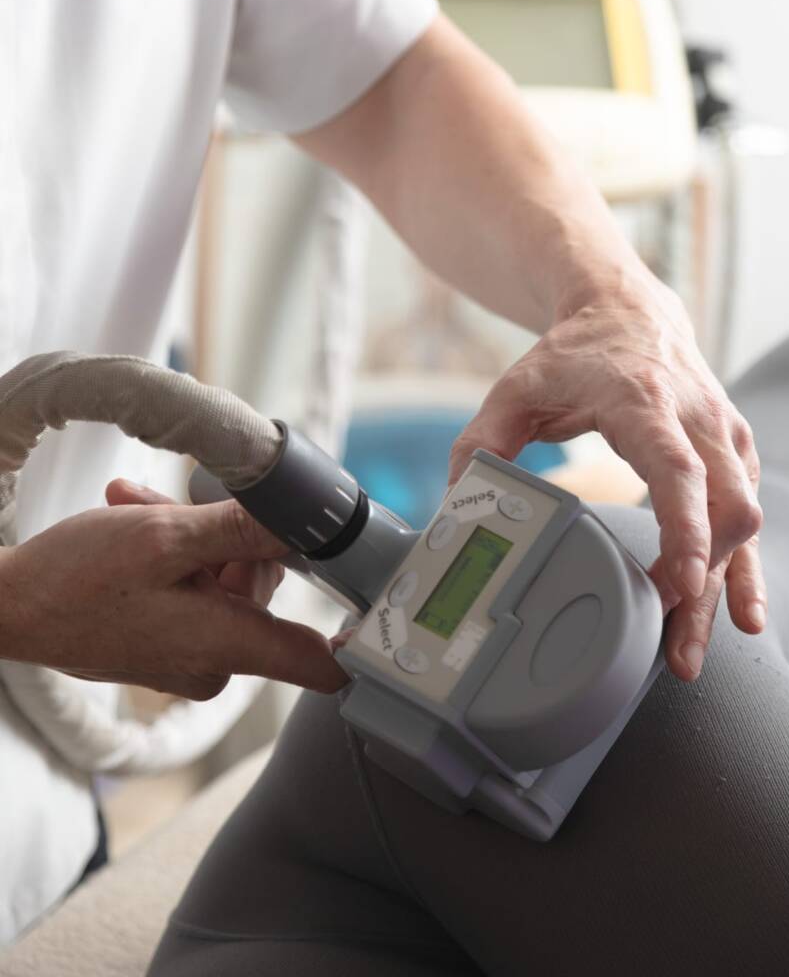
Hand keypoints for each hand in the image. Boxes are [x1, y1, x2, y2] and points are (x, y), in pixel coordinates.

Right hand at [0, 478, 346, 697]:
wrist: (2, 610)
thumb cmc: (73, 580)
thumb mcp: (166, 539)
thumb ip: (243, 531)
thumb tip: (308, 525)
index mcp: (228, 644)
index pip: (324, 663)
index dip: (357, 633)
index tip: (370, 589)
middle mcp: (215, 661)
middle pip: (263, 590)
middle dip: (229, 538)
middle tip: (181, 505)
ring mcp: (188, 656)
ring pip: (221, 580)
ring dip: (191, 538)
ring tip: (139, 507)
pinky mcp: (164, 646)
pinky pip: (191, 592)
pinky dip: (173, 557)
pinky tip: (133, 520)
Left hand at [449, 278, 764, 682]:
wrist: (627, 312)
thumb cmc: (574, 354)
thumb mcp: (516, 389)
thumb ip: (483, 442)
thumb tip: (457, 502)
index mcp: (644, 403)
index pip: (679, 470)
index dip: (687, 529)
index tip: (685, 582)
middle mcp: (697, 419)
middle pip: (725, 507)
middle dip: (706, 583)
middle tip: (675, 647)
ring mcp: (725, 436)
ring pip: (744, 519)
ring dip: (724, 588)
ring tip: (691, 651)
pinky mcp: (734, 453)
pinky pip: (747, 515)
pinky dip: (742, 567)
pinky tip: (738, 613)